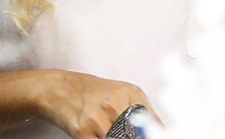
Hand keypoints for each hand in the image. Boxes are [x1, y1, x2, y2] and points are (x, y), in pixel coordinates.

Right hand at [34, 70, 157, 138]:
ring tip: (105, 128)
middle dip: (131, 136)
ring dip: (115, 137)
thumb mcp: (123, 94)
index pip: (154, 125)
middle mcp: (114, 104)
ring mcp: (98, 119)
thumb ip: (147, 114)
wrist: (60, 89)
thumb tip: (165, 132)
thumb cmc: (93, 93)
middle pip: (136, 136)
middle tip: (122, 131)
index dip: (153, 134)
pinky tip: (96, 134)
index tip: (152, 136)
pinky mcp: (82, 132)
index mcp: (130, 94)